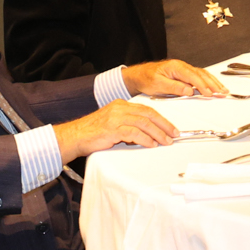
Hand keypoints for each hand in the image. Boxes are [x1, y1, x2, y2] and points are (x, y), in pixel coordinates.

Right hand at [54, 101, 178, 160]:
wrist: (75, 136)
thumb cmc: (94, 133)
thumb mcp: (114, 124)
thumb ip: (129, 125)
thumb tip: (148, 135)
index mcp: (121, 105)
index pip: (147, 109)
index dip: (162, 119)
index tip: (171, 128)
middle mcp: (120, 108)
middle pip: (148, 114)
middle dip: (164, 125)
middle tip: (174, 134)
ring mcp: (116, 118)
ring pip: (143, 123)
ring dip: (157, 133)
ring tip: (166, 142)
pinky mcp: (112, 129)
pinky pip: (134, 133)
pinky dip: (145, 139)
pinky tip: (151, 144)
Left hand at [121, 59, 227, 96]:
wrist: (139, 76)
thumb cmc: (146, 79)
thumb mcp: (157, 84)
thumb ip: (174, 87)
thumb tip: (189, 90)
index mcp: (176, 67)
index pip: (193, 76)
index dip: (202, 85)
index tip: (209, 94)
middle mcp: (182, 66)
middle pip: (201, 74)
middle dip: (213, 84)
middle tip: (222, 92)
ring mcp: (184, 70)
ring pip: (203, 75)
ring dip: (214, 82)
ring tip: (223, 90)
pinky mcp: (184, 74)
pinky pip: (199, 76)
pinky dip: (209, 81)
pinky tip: (214, 86)